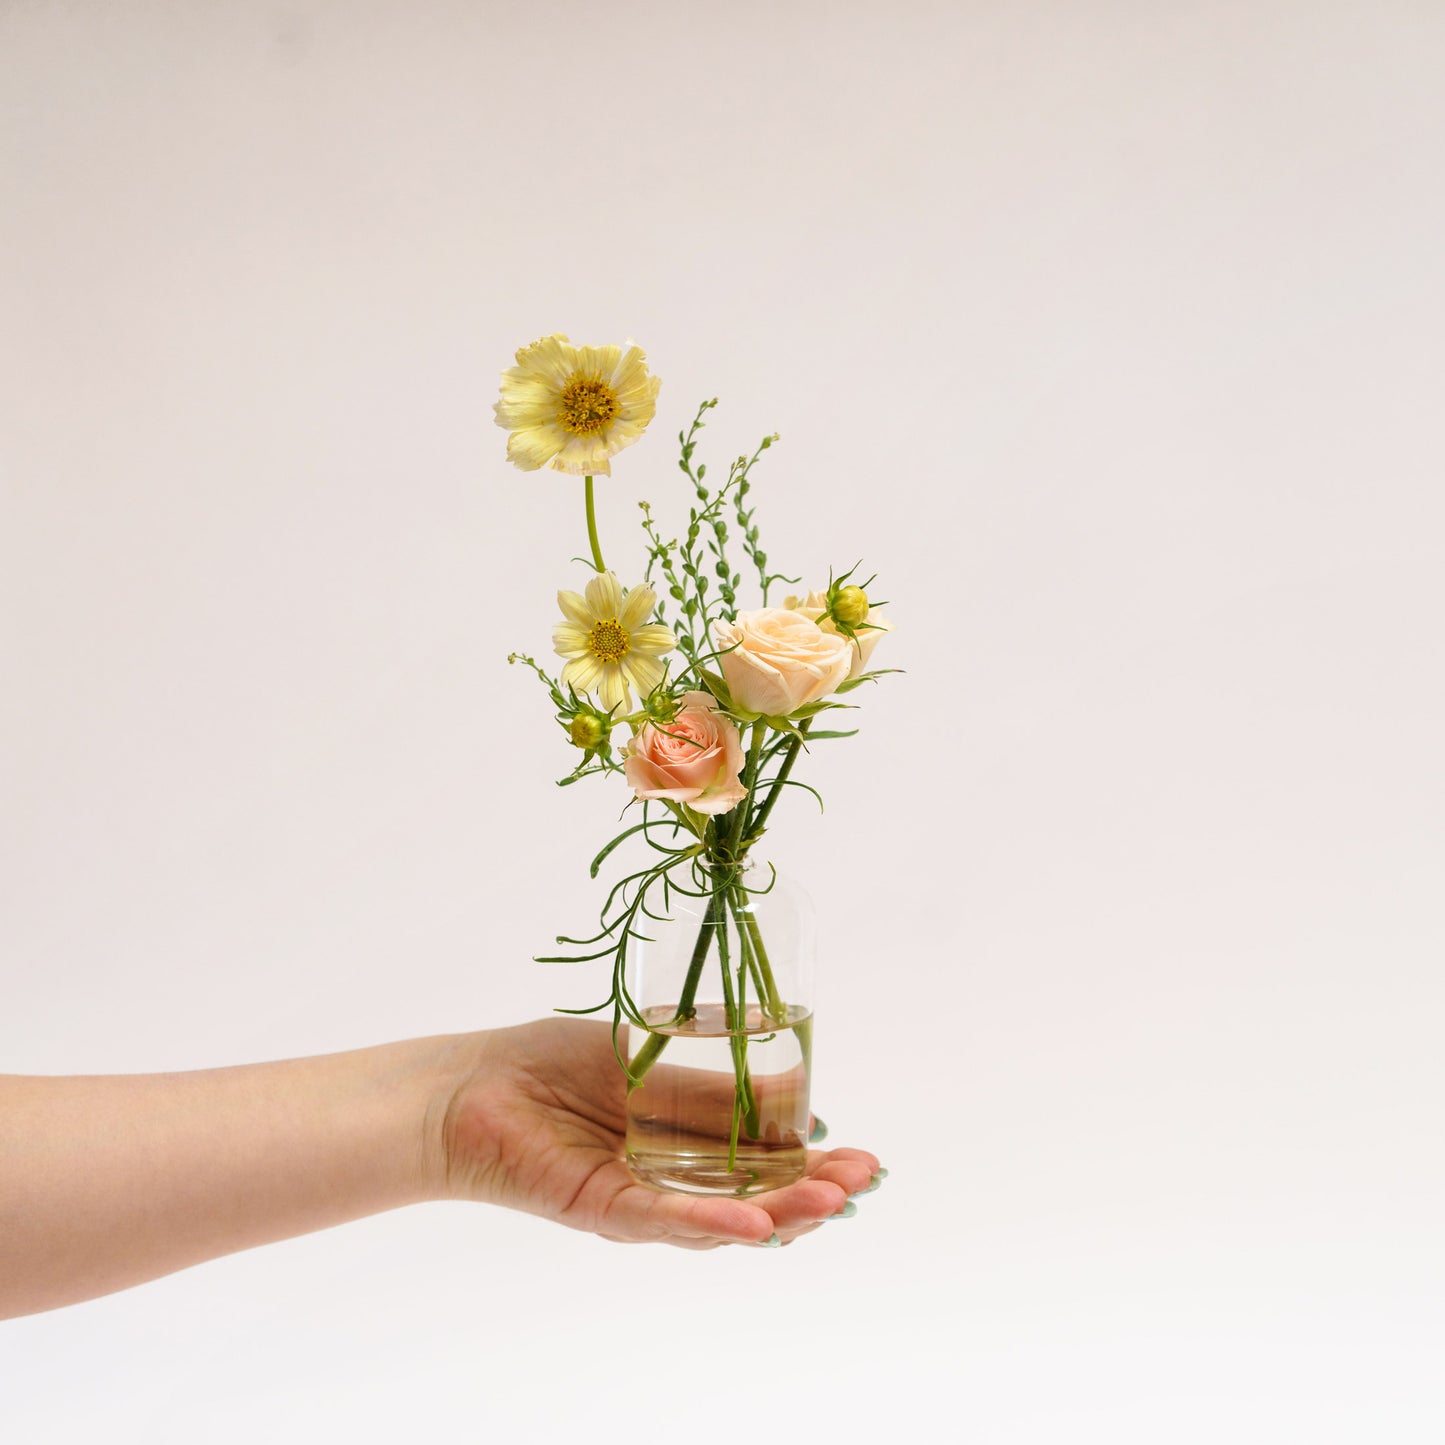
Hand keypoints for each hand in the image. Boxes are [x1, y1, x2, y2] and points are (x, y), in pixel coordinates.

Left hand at [437, 1017, 880, 1248]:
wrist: (472, 1086)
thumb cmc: (551, 1064)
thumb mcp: (650, 1057)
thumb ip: (712, 1079)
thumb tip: (792, 1087)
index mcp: (687, 1140)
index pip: (765, 1158)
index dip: (814, 1160)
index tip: (862, 1153)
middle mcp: (672, 1179)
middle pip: (757, 1197)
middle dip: (814, 1192)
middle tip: (864, 1181)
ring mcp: (643, 1199)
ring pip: (724, 1218)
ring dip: (782, 1214)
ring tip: (831, 1204)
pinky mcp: (607, 1210)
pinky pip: (668, 1221)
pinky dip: (715, 1225)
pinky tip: (758, 1224)